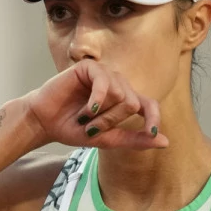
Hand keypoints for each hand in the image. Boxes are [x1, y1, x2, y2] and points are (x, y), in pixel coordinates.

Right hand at [23, 60, 168, 149]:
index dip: (154, 118)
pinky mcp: (90, 68)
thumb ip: (134, 139)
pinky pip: (104, 84)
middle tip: (92, 127)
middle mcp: (118, 85)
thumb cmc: (74, 128)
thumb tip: (165, 142)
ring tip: (85, 118)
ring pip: (120, 95)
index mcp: (125, 101)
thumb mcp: (107, 139)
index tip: (152, 133)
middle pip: (132, 104)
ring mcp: (105, 74)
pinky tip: (86, 110)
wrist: (45, 122)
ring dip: (101, 115)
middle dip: (111, 121)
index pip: (150, 106)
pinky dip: (96, 102)